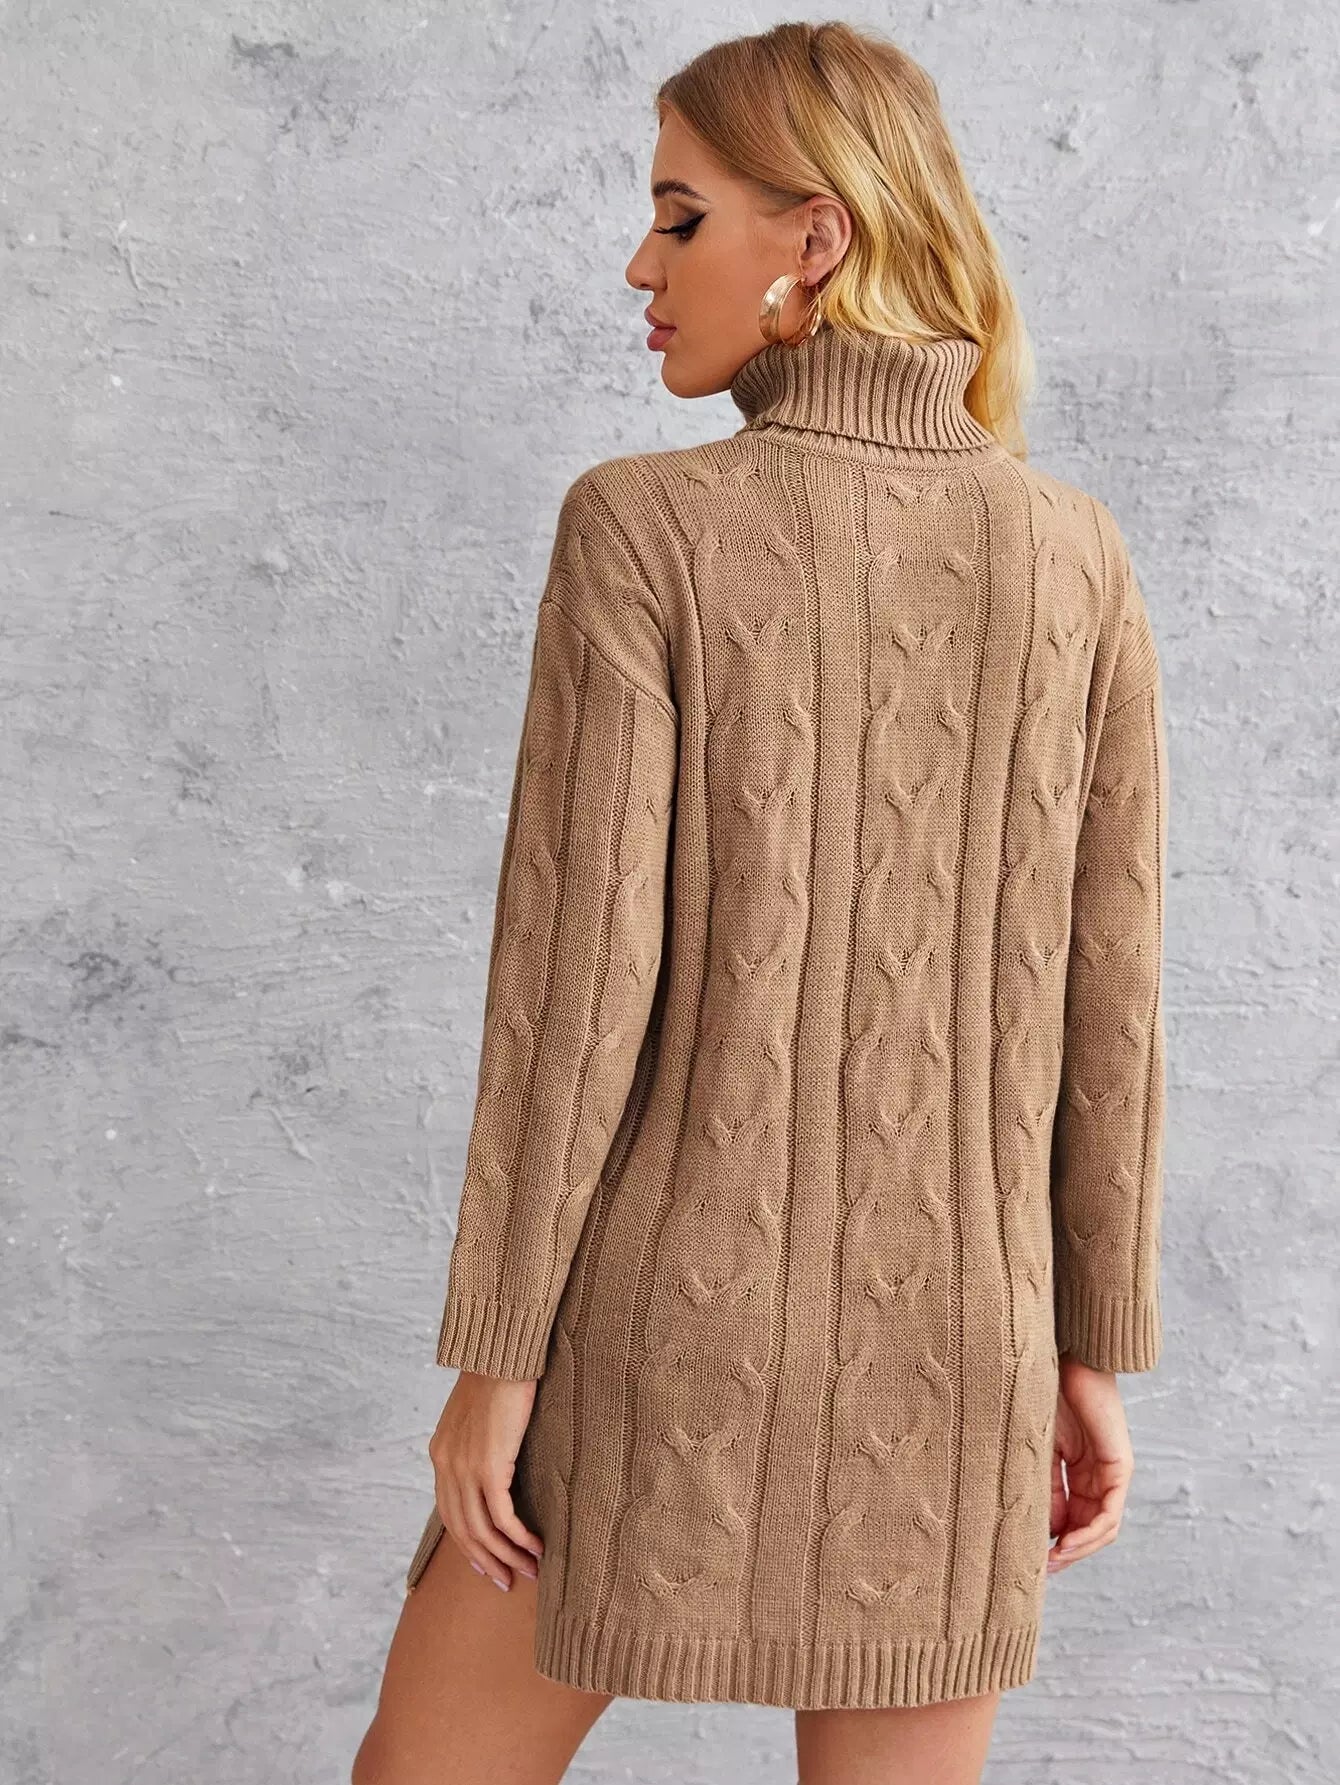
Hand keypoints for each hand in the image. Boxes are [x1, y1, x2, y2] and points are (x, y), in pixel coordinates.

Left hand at [428, 1371, 544, 1591]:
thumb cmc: (498, 1376)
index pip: (449, 1513)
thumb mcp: (478, 1416)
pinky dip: (519, 1538)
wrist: (501, 1353)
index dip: (468, 1544)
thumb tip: (495, 1461)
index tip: (487, 1563)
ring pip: (482, 1530)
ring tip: (528, 1571)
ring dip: (506, 1557)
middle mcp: (446, 1467)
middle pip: (463, 1530)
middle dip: (486, 1561)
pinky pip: (503, 1517)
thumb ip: (477, 1443)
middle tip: (506, 1581)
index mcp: (440, 1455)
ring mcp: (465, 1469)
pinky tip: (536, 1547)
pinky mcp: (489, 1468)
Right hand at [1047, 1353, 1134, 1574]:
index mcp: (1078, 1468)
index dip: (1053, 1541)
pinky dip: (1089, 1533)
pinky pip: (1109, 1513)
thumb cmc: (1045, 1391)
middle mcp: (1099, 1474)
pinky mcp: (1119, 1466)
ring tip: (1053, 1561)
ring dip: (1079, 1549)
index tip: (1028, 1557)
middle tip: (1040, 1570)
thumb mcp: (1039, 1448)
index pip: (1071, 1517)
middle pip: (1090, 1528)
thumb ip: (1044, 1485)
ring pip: (1103, 1527)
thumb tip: (1044, 1530)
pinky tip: (1067, 1543)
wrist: (1066, 1355)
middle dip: (1067, 1553)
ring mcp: (1112, 1471)